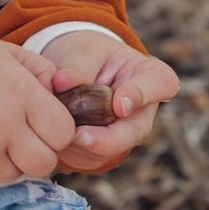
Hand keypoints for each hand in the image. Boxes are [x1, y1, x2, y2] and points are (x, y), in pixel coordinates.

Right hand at [0, 34, 76, 189]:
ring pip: (10, 176)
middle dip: (33, 153)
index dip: (55, 130)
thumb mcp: (1, 52)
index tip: (38, 123)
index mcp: (19, 94)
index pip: (63, 133)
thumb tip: (64, 94)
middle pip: (42, 164)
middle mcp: (2, 126)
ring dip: (1, 161)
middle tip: (13, 136)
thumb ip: (40, 70)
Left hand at [39, 32, 178, 172]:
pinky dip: (66, 150)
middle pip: (133, 133)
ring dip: (76, 143)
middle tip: (79, 136)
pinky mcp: (103, 151)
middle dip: (105, 139)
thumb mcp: (84, 50)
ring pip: (106, 151)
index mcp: (151, 76)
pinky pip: (86, 158)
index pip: (159, 85)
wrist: (74, 69)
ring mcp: (125, 135)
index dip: (140, 96)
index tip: (120, 105)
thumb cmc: (87, 54)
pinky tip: (49, 134)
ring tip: (51, 125)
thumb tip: (62, 82)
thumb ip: (77, 67)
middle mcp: (143, 111)